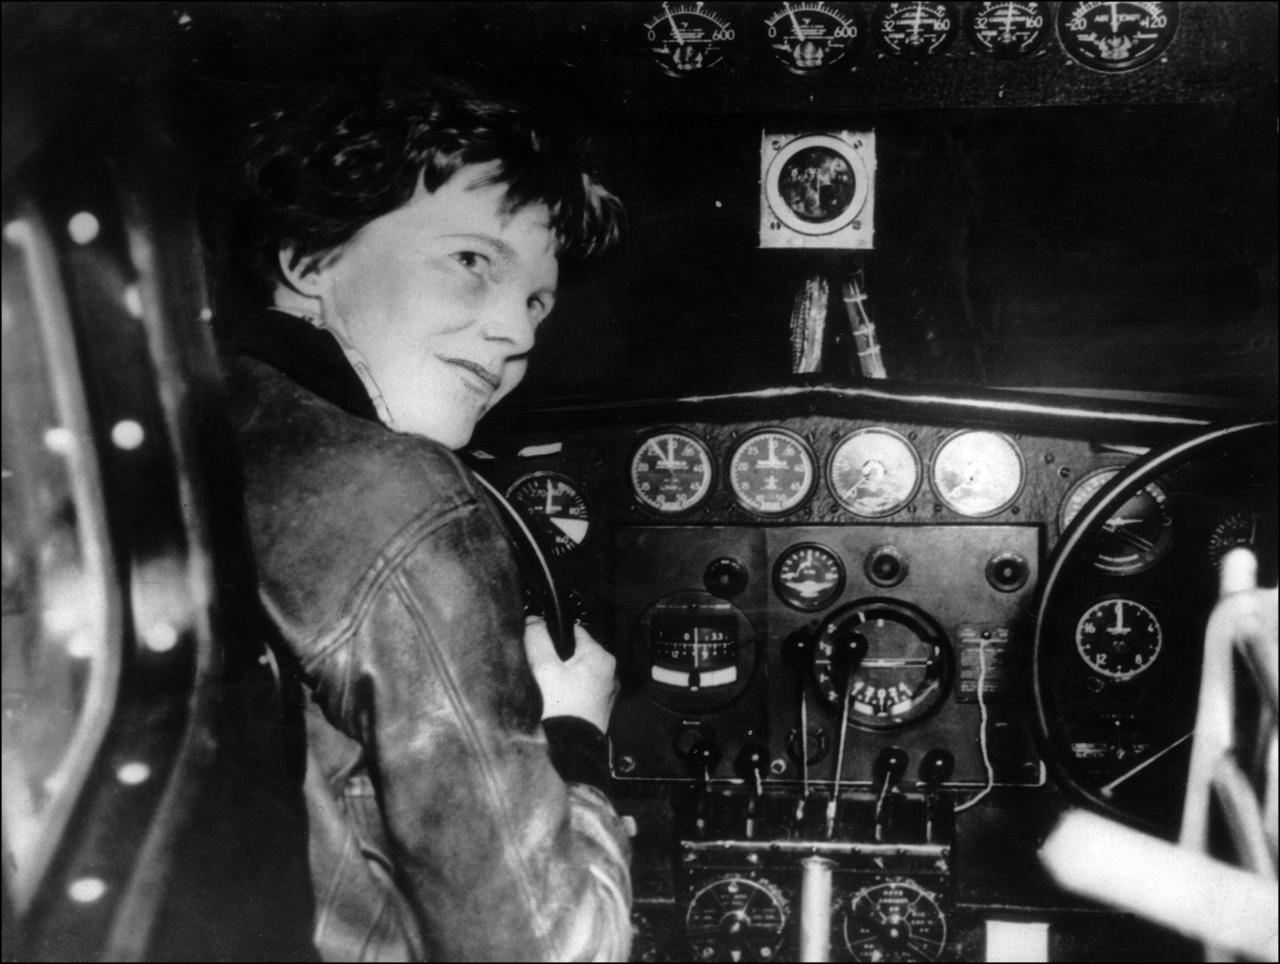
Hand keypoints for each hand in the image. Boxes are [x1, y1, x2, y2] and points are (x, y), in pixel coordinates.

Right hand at [523, 617, 618, 732]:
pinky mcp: (601, 706)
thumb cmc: (560, 707)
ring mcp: (607, 690)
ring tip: (549, 688)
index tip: (540, 644)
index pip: (575, 630)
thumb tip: (534, 619)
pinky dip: (571, 690)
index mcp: (600, 656)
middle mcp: (609, 671)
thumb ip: (538, 639)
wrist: (572, 750)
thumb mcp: (544, 668)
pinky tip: (558, 701)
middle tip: (542, 671)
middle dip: (559, 657)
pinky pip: (583, 689)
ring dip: (564, 675)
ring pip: (580, 671)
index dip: (554, 634)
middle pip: (577, 652)